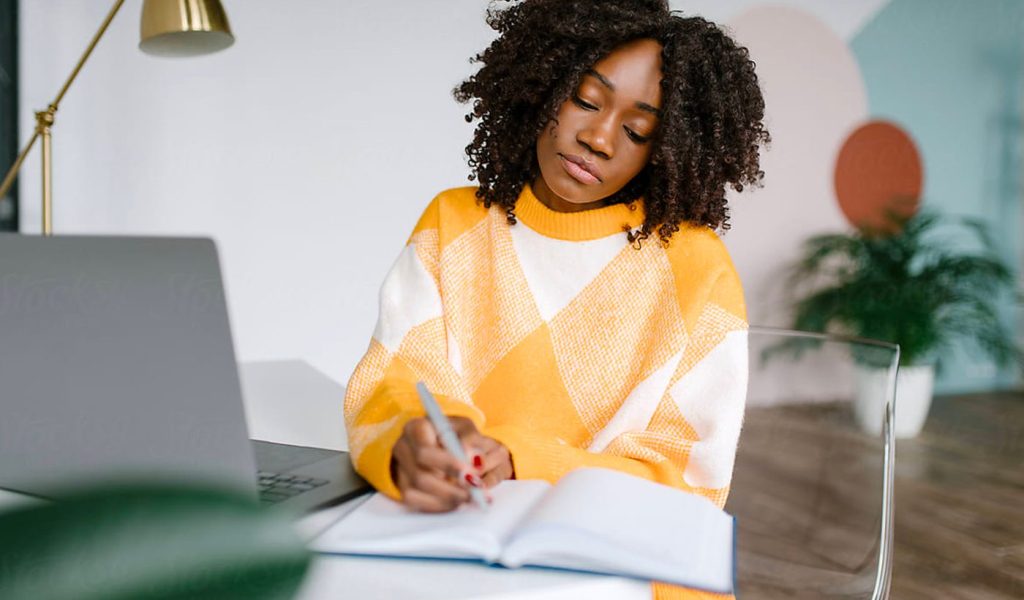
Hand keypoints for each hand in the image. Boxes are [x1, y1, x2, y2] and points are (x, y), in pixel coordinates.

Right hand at [390, 416, 513, 512]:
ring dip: (447, 499)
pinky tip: (458, 501)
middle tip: (475, 491)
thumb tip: (474, 460)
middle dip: (450, 489)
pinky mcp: (404, 487)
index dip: (447, 465)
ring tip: (471, 497)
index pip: (425, 451)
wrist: (450, 445)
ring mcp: (400, 470)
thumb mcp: (468, 429)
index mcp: (416, 428)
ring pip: (417, 493)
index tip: (470, 474)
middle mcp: (403, 448)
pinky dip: (440, 505)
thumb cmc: (457, 435)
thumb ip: (473, 441)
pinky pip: (417, 503)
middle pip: (420, 476)